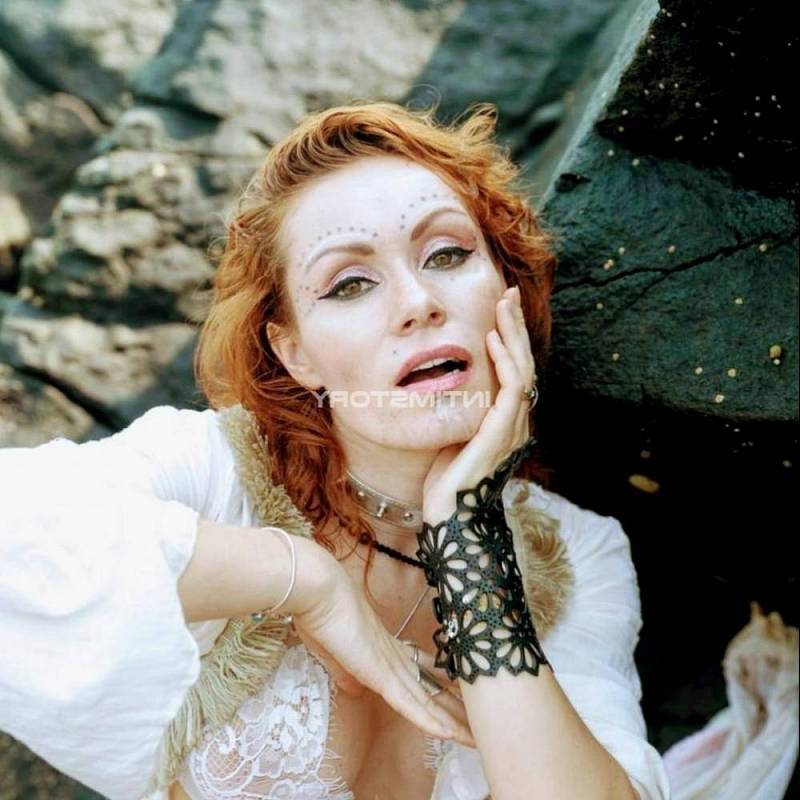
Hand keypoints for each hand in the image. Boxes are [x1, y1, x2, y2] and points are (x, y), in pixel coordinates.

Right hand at [290, 553, 476, 747]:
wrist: (319, 592)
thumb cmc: (320, 615)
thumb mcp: (331, 651)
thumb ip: (345, 672)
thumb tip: (354, 689)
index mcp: (385, 649)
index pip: (422, 674)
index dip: (442, 690)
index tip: (460, 704)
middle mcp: (395, 657)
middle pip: (433, 689)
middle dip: (456, 711)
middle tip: (482, 727)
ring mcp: (391, 665)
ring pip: (429, 701)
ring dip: (453, 722)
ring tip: (478, 738)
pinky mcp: (382, 674)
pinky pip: (410, 704)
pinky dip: (429, 721)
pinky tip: (449, 735)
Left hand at [423, 285, 535, 519]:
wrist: (450, 514)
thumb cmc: (446, 480)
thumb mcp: (454, 435)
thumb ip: (462, 411)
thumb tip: (448, 385)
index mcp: (506, 420)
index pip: (514, 370)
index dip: (510, 339)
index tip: (500, 310)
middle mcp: (516, 420)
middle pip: (524, 363)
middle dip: (516, 327)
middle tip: (509, 294)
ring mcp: (512, 426)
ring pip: (522, 369)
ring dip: (513, 335)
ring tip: (503, 305)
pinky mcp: (502, 432)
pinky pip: (512, 389)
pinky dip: (506, 362)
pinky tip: (494, 340)